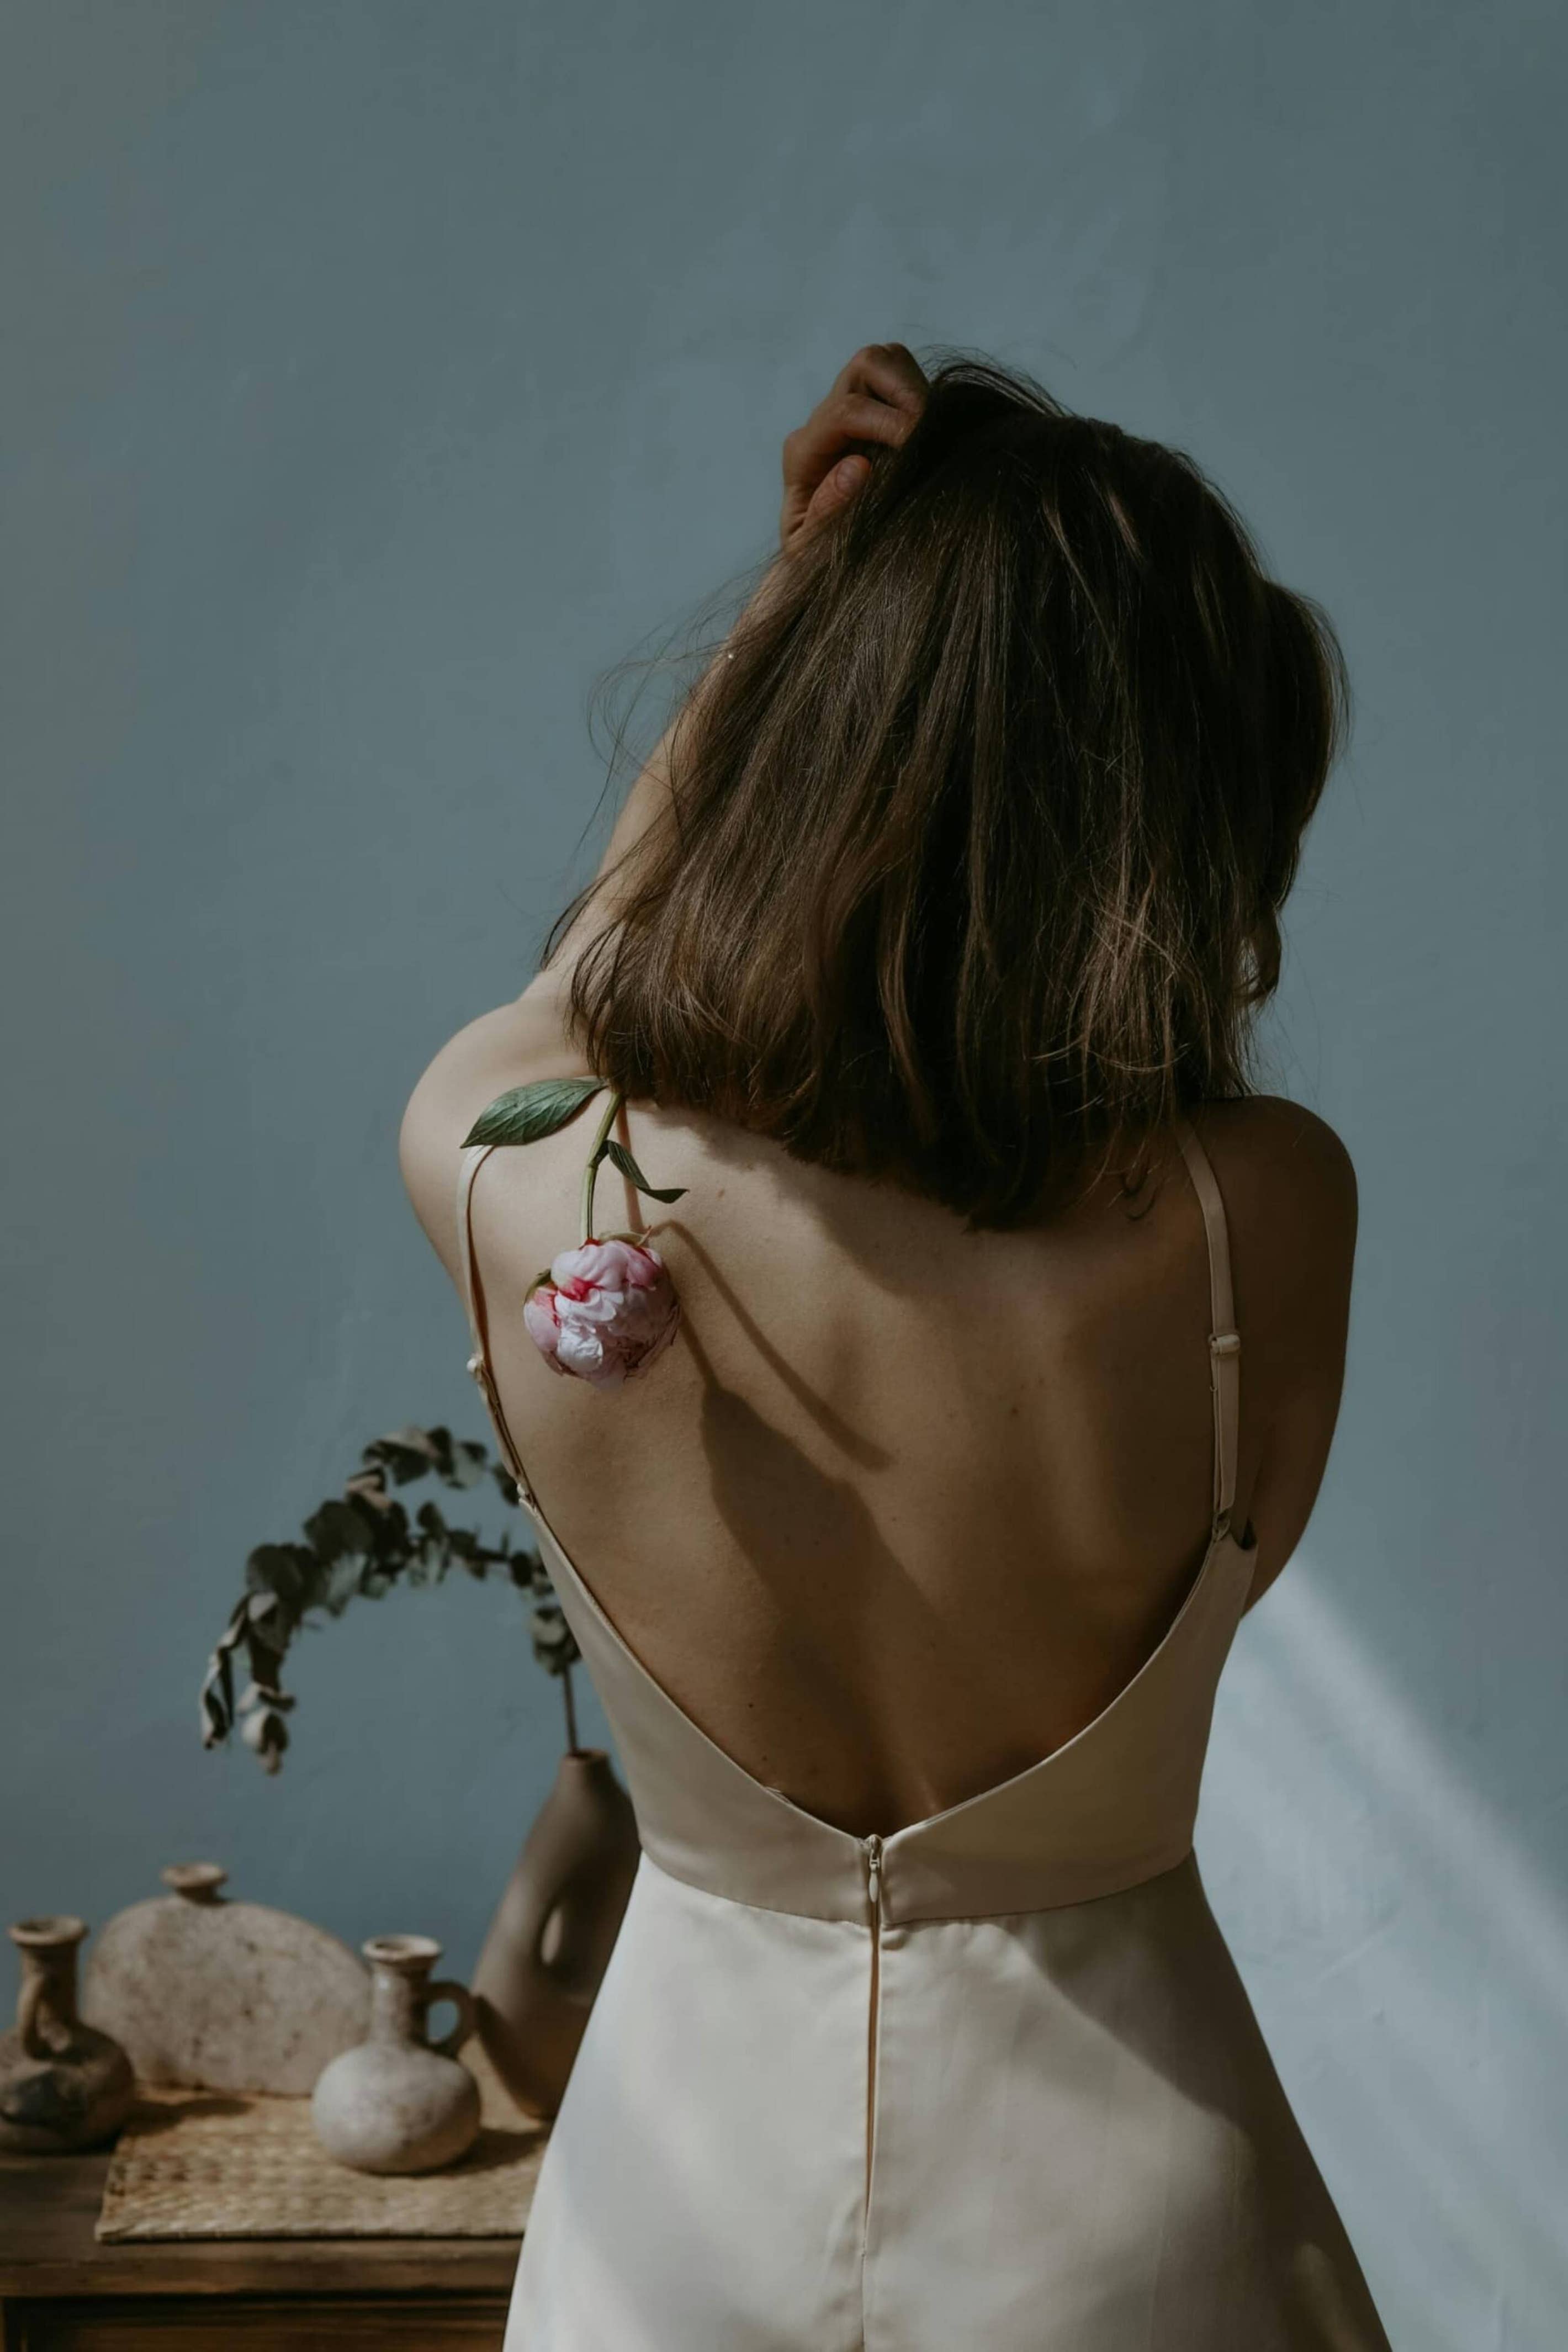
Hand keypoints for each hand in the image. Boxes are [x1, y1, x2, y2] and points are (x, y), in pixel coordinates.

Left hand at [778, 343, 927, 554]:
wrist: (823, 557)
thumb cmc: (817, 557)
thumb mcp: (809, 552)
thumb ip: (826, 512)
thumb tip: (857, 467)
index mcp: (804, 451)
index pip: (844, 412)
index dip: (886, 422)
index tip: (916, 446)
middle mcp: (825, 420)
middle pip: (866, 366)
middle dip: (905, 391)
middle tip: (928, 432)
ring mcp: (853, 409)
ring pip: (886, 360)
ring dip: (914, 384)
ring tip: (931, 427)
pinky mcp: (878, 410)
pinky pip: (903, 374)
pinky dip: (922, 388)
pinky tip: (932, 429)